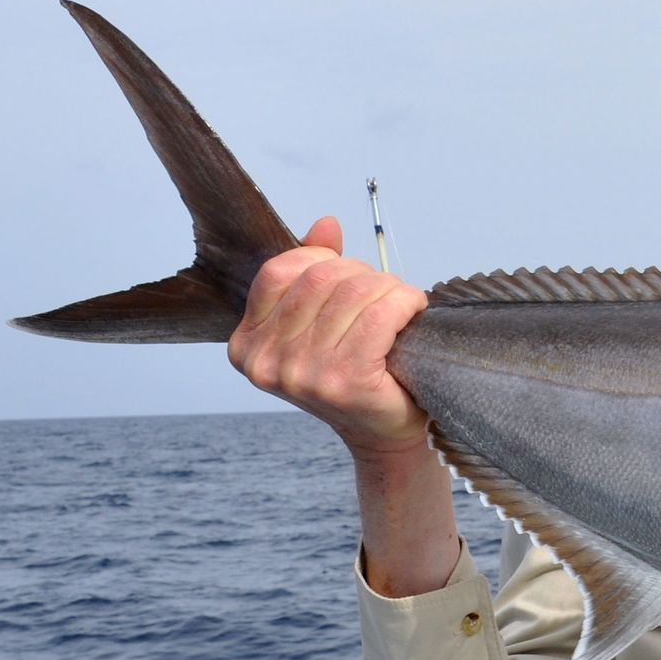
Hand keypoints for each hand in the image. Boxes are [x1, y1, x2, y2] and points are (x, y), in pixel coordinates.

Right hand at [226, 217, 430, 456]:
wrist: (383, 435)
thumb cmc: (354, 375)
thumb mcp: (321, 323)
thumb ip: (316, 272)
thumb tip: (326, 224)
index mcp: (247, 344)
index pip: (280, 271)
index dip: (323, 261)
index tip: (350, 278)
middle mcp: (266, 362)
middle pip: (321, 279)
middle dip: (363, 275)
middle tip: (386, 293)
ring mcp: (302, 374)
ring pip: (353, 293)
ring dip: (388, 288)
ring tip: (402, 303)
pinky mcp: (343, 381)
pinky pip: (379, 317)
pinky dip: (404, 303)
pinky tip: (414, 311)